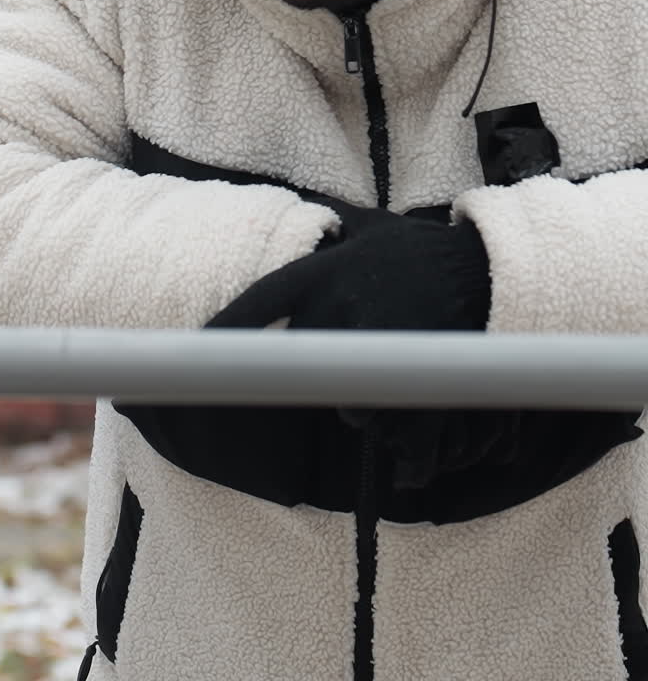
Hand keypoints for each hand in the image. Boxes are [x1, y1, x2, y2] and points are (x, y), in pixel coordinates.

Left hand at [210, 199, 518, 485]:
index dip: (218, 340)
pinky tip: (419, 440)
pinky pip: (394, 438)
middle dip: (323, 379)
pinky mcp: (416, 385)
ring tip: (400, 381)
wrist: (497, 270)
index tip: (187, 362)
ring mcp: (378, 348)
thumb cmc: (428, 252)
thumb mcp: (371, 232)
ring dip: (369, 410)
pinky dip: (407, 452)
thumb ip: (330, 239)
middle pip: (300, 369)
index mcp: (324, 272)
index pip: (253, 307)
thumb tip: (299, 234)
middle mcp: (341, 308)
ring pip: (348, 408)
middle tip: (358, 366)